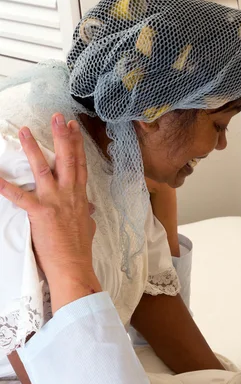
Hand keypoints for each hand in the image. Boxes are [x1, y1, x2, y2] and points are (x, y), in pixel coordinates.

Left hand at [0, 113, 100, 311]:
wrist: (74, 266)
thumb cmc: (80, 250)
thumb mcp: (87, 227)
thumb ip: (85, 213)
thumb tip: (89, 209)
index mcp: (80, 197)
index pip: (80, 165)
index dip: (77, 145)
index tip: (73, 127)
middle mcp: (69, 194)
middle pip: (67, 160)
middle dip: (62, 136)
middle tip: (58, 117)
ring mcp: (55, 202)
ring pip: (43, 170)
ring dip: (33, 149)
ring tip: (24, 131)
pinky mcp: (40, 213)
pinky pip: (19, 197)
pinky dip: (5, 186)